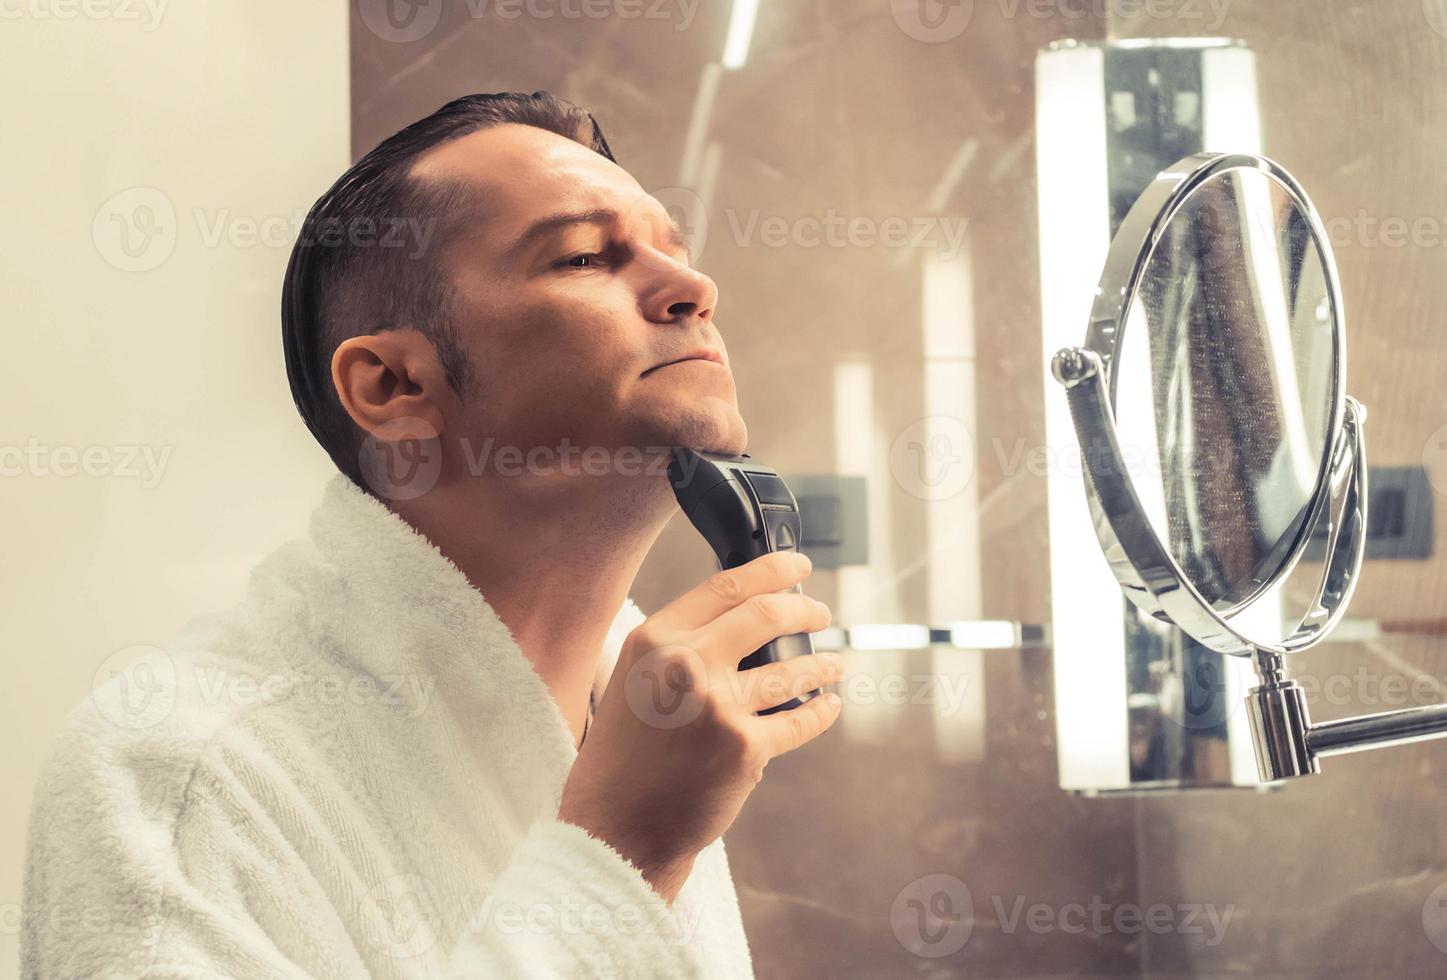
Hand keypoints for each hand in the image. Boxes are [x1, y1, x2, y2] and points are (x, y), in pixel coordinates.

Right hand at [557, 551, 842, 902]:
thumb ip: (672, 647)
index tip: (797, 567)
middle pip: (766, 615)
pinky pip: (799, 721)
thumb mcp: (630, 682)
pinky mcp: (744, 748)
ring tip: (833, 664)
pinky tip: (827, 705)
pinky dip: (820, 712)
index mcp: (654, 640)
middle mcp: (686, 664)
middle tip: (820, 612)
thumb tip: (731, 618)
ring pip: (791, 670)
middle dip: (805, 609)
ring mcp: (718, 706)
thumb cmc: (621, 757)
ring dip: (822, 664)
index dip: (772, 571)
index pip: (725, 587)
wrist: (616, 827)